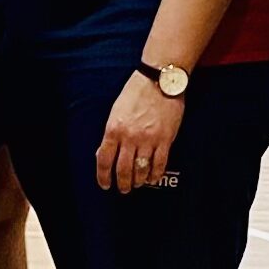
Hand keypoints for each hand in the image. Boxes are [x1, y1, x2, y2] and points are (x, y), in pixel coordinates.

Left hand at [96, 70, 184, 191]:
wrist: (160, 80)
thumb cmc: (136, 92)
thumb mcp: (116, 111)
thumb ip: (111, 133)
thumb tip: (104, 153)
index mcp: (113, 129)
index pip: (104, 160)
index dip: (103, 176)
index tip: (105, 184)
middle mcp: (129, 137)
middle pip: (123, 169)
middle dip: (122, 183)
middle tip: (123, 189)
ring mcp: (148, 140)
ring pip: (141, 170)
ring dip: (138, 181)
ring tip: (137, 184)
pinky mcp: (165, 140)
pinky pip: (159, 164)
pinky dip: (155, 174)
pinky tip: (152, 177)